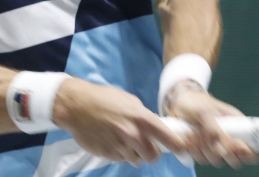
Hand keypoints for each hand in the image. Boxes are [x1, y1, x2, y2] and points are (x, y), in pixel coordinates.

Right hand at [53, 79, 184, 166]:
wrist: (76, 105)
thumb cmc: (104, 98)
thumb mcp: (130, 101)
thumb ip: (144, 117)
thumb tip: (155, 129)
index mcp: (142, 119)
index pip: (168, 138)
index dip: (177, 145)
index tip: (182, 148)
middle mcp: (133, 135)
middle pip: (152, 156)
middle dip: (152, 152)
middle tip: (147, 145)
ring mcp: (119, 147)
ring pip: (136, 160)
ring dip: (135, 153)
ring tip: (126, 140)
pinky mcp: (107, 154)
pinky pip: (121, 159)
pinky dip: (121, 154)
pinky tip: (114, 141)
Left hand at [164, 83, 258, 168]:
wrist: (177, 102)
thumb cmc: (197, 103)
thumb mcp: (206, 112)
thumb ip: (215, 130)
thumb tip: (224, 151)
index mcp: (238, 126)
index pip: (253, 146)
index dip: (250, 152)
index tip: (239, 148)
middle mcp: (229, 139)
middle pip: (235, 160)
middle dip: (223, 153)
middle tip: (212, 140)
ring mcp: (215, 146)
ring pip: (216, 160)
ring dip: (203, 148)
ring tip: (194, 132)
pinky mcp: (201, 151)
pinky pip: (199, 159)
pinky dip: (192, 150)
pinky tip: (187, 136)